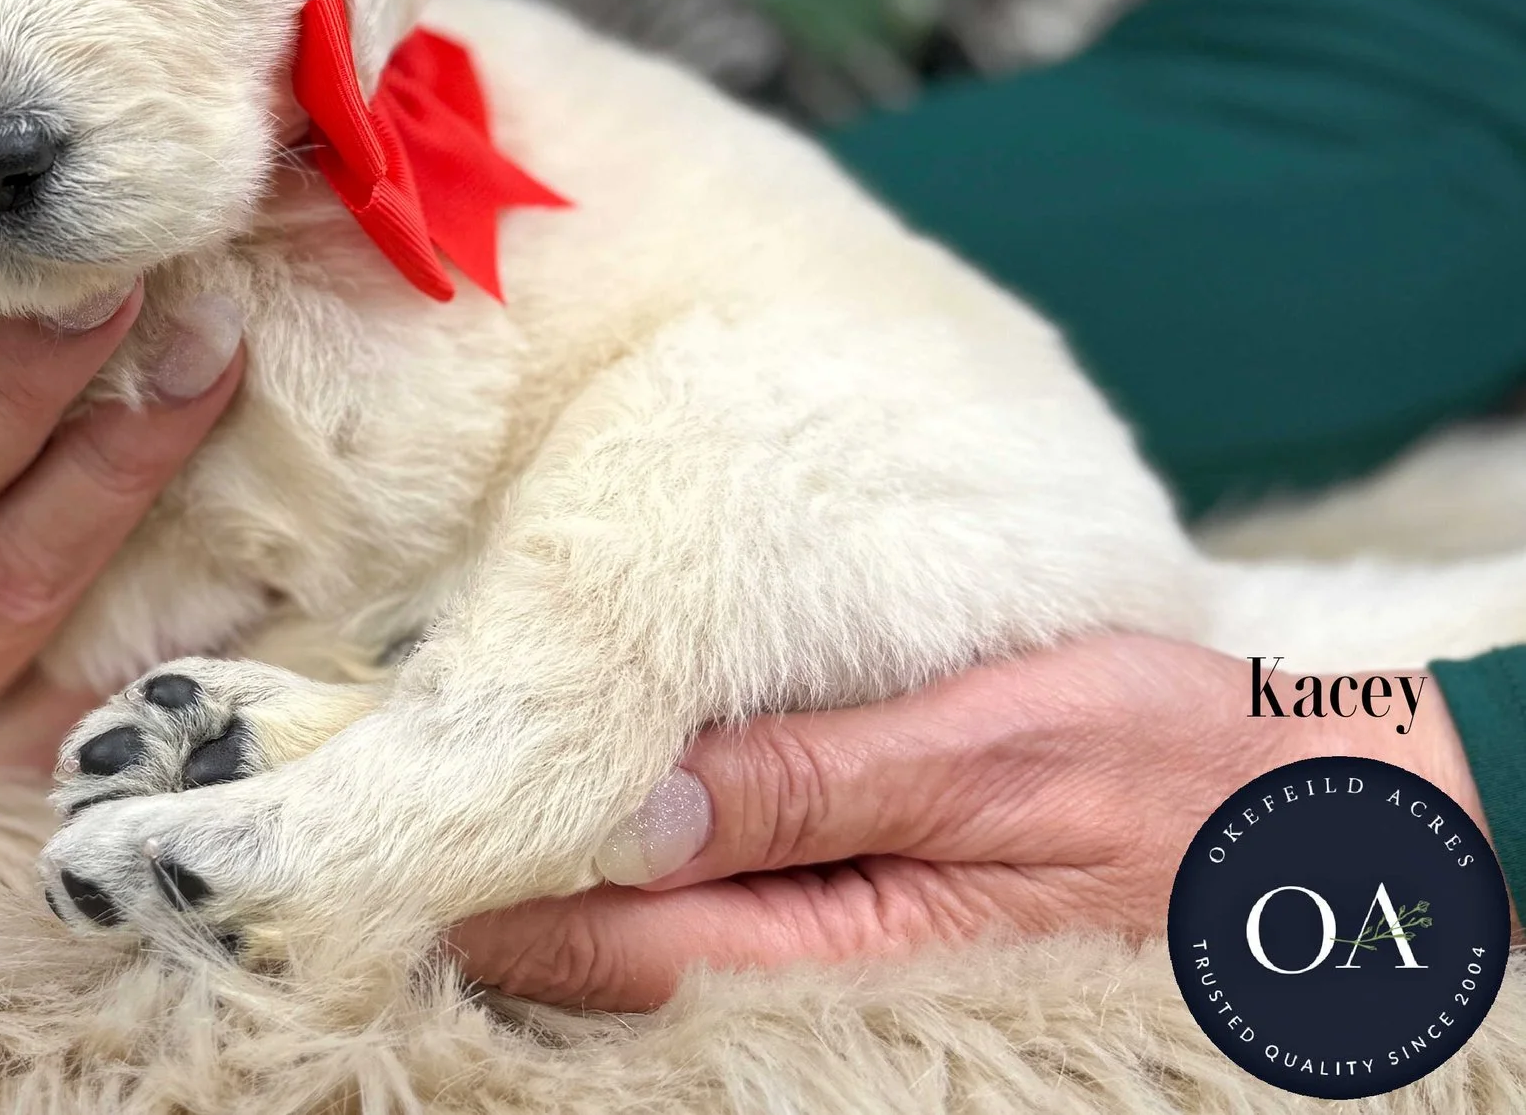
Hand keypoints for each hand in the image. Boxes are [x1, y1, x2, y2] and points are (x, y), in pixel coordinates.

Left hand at [449, 634, 1492, 1009]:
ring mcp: (868, 950)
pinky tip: (608, 815)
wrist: (1334, 815)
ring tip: (456, 810)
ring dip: (576, 882)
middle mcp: (848, 969)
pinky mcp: (888, 917)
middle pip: (635, 955)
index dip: (506, 910)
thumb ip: (813, 785)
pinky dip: (663, 871)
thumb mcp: (995, 752)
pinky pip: (747, 912)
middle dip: (517, 899)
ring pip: (681, 935)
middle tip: (387, 827)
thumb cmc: (1178, 766)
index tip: (394, 864)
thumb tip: (635, 808)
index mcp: (867, 944)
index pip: (634, 949)